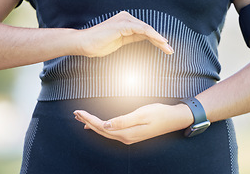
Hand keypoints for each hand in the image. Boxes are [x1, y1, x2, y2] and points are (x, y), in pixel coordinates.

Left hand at [73, 103, 192, 144]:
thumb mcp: (141, 114)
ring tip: (81, 118)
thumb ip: (123, 121)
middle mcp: (125, 137)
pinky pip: (111, 132)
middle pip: (101, 130)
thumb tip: (106, 125)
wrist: (174, 119)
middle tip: (76, 113)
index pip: (102, 126)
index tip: (79, 112)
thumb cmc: (159, 113)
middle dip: (87, 122)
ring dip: (93, 124)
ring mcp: (128, 137)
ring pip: (105, 131)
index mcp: (126, 133)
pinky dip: (101, 127)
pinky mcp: (131, 134)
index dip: (89, 119)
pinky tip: (97, 125)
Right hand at [77, 11, 173, 56]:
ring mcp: (124, 20)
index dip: (157, 40)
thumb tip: (147, 39)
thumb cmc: (99, 44)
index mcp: (126, 22)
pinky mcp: (122, 24)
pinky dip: (152, 35)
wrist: (84, 44)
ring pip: (147, 29)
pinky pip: (141, 29)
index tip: (166, 50)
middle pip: (148, 30)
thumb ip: (133, 38)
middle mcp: (126, 18)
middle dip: (161, 41)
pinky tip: (160, 41)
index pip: (145, 31)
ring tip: (168, 48)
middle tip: (171, 51)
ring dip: (159, 39)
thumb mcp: (121, 41)